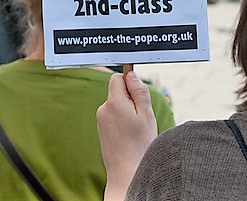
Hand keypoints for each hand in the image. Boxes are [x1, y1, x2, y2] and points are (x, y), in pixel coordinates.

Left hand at [97, 72, 157, 200]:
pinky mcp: (101, 129)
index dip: (131, 83)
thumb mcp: (146, 113)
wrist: (127, 170)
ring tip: (135, 127)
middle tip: (140, 115)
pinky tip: (129, 133)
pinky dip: (122, 120)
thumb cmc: (139, 144)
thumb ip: (139, 91)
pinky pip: (113, 115)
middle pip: (117, 91)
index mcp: (114, 102)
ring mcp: (101, 120)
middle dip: (130, 98)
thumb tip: (131, 75)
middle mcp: (103, 109)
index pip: (118, 78)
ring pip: (117, 104)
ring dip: (127, 110)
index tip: (139, 96)